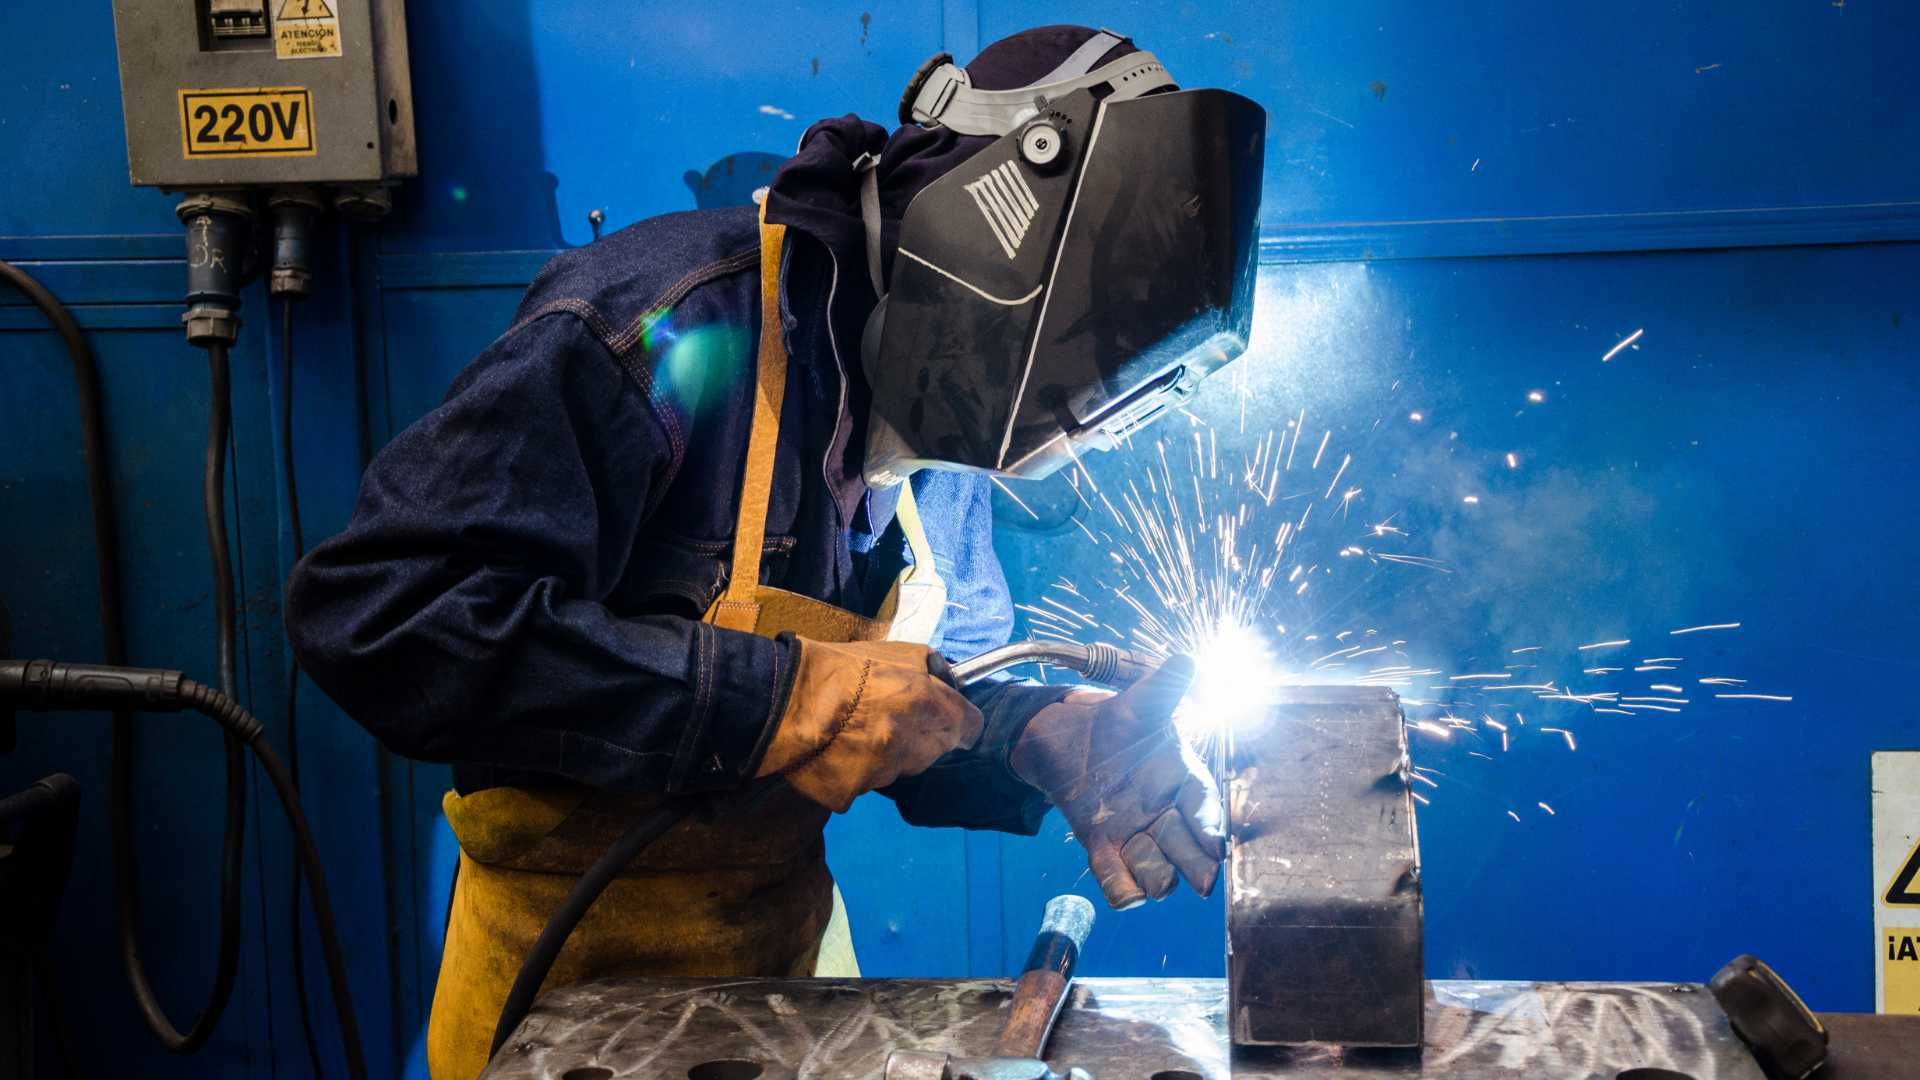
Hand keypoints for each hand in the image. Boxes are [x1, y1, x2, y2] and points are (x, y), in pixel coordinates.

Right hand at [756, 638, 984, 811]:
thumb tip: (949, 684)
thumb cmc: (835, 667)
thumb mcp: (892, 650)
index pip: (970, 728)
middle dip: (923, 737)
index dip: (960, 722)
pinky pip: (863, 785)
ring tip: (854, 732)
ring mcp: (881, 773)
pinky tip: (835, 752)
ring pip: (899, 769)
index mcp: (924, 704)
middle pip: (936, 751)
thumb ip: (929, 669)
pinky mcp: (852, 794)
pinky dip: (854, 773)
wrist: (779, 699)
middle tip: (890, 719)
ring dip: (888, 756)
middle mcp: (910, 744)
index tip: (950, 719)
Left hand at [1010, 656, 1222, 908]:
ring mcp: (1137, 837)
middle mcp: (1167, 816)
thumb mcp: (1138, 705)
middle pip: (1190, 852)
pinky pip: (1120, 883)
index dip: (1210, 827)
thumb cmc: (1117, 724)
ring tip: (1144, 860)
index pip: (1204, 808)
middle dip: (1196, 865)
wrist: (1070, 741)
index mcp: (1183, 781)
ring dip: (1154, 872)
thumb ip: (1162, 689)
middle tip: (1201, 880)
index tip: (1215, 845)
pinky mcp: (1105, 852)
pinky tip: (1124, 891)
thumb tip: (1186, 660)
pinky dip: (1122, 890)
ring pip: (1159, 874)